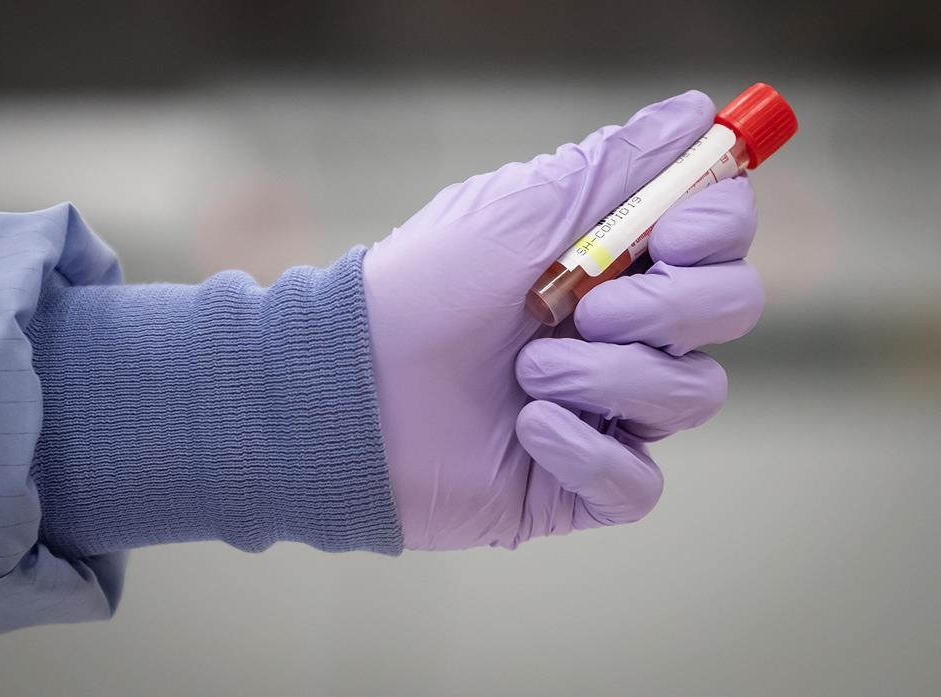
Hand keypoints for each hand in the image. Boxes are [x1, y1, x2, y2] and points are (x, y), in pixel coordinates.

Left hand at [362, 91, 763, 549]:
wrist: (350, 382)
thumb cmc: (426, 283)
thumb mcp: (522, 206)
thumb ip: (618, 162)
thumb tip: (699, 111)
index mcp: (616, 259)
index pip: (723, 240)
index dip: (720, 232)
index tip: (671, 234)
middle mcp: (627, 331)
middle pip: (731, 311)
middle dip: (670, 308)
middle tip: (586, 307)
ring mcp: (610, 408)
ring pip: (692, 396)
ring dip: (608, 376)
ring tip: (527, 372)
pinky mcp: (582, 482)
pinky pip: (639, 485)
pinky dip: (589, 455)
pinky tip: (529, 430)